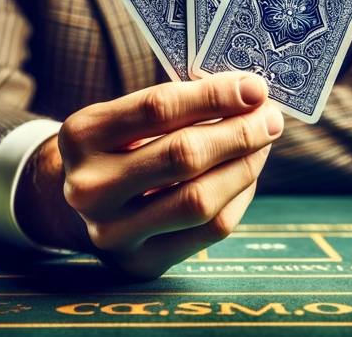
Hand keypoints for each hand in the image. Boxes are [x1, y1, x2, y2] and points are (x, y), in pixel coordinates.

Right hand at [16, 71, 282, 278]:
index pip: (159, 108)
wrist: (81, 204)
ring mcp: (111, 232)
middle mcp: (90, 187)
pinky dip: (239, 197)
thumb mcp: (128, 116)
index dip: (215, 95)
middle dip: (239, 133)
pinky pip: (210, 231)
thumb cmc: (119, 146)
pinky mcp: (140, 263)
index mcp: (82, 135)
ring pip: (200, 200)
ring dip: (244, 166)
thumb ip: (180, 103)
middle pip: (183, 156)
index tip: (254, 88)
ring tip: (262, 143)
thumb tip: (251, 95)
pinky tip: (247, 175)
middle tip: (269, 118)